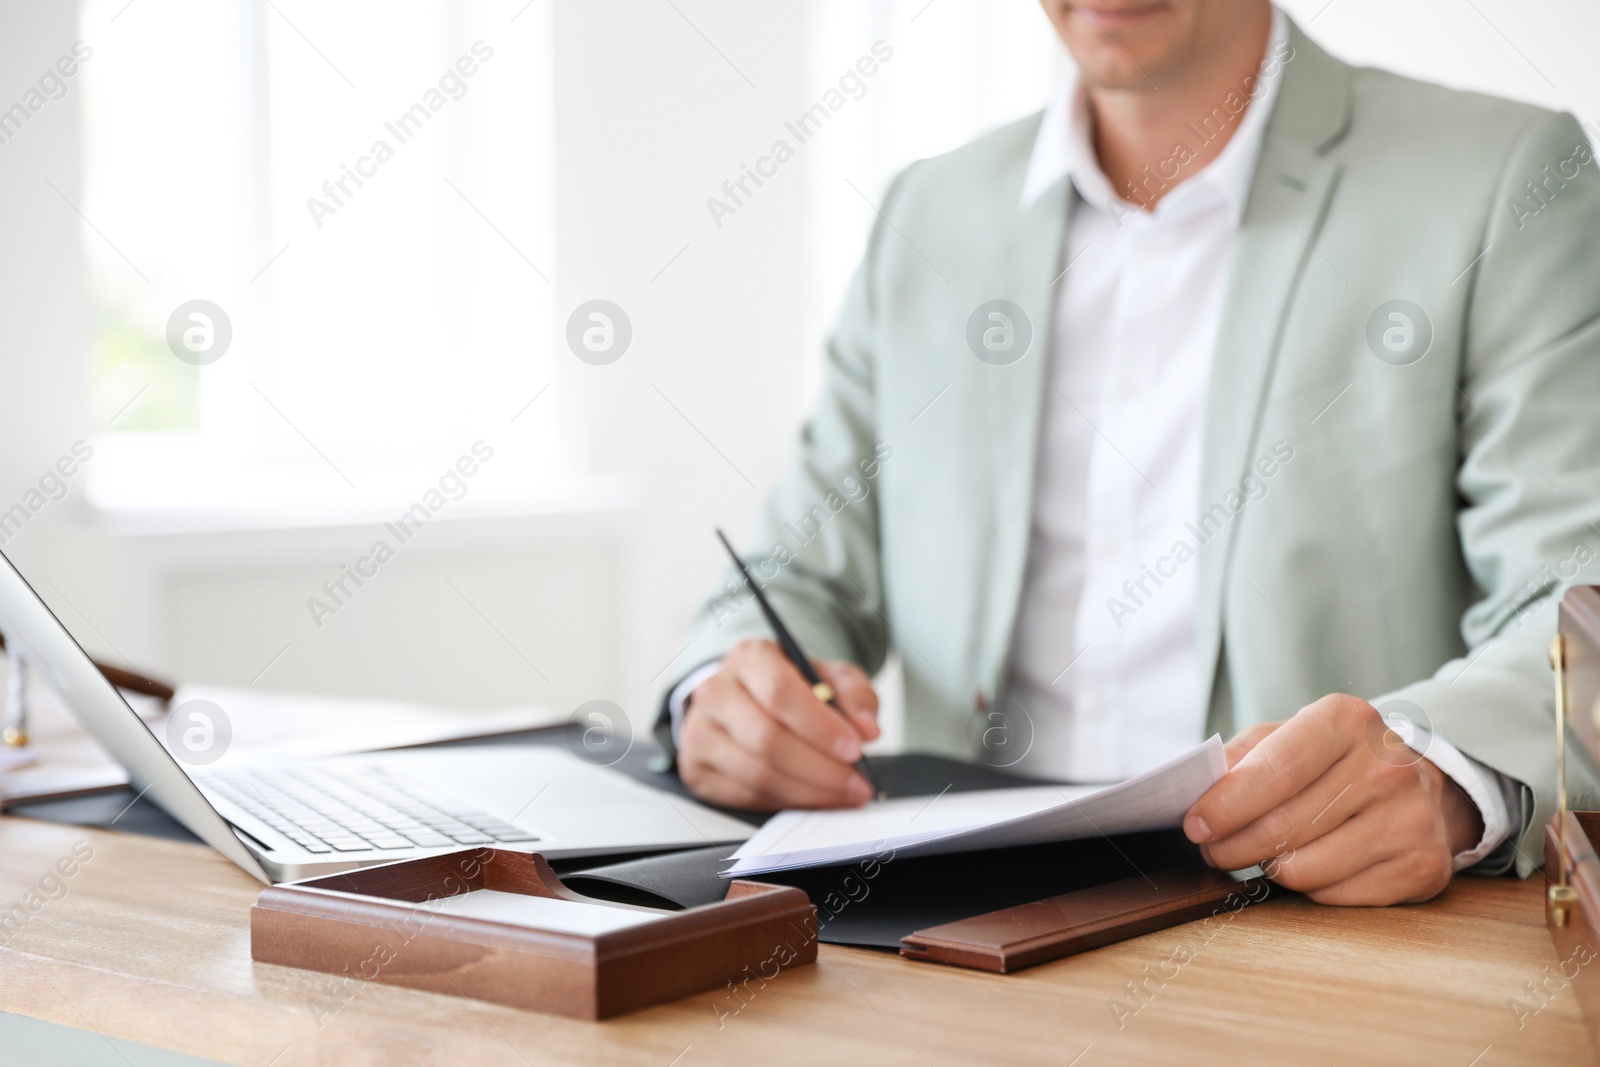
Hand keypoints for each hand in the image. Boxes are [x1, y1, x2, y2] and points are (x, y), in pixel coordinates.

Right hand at [677, 639, 879, 810]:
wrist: (745, 698)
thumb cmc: (790, 688)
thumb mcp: (829, 676)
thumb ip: (855, 695)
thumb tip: (867, 729)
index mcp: (749, 658)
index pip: (780, 693)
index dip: (820, 726)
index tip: (855, 749)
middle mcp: (716, 691)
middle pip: (767, 739)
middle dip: (820, 768)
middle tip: (856, 782)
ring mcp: (700, 731)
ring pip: (756, 774)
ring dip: (808, 792)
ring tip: (843, 794)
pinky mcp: (696, 767)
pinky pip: (746, 796)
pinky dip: (786, 803)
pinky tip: (812, 798)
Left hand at [1182, 694, 1483, 905]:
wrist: (1421, 786)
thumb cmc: (1334, 761)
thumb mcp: (1289, 736)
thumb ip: (1242, 756)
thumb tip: (1201, 788)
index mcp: (1346, 721)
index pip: (1273, 771)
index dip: (1225, 805)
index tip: (1195, 824)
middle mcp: (1386, 767)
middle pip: (1280, 828)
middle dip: (1231, 846)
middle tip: (1213, 849)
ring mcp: (1410, 819)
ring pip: (1302, 870)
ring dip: (1268, 868)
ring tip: (1263, 853)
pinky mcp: (1421, 867)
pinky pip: (1332, 896)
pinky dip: (1309, 887)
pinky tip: (1313, 864)